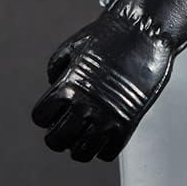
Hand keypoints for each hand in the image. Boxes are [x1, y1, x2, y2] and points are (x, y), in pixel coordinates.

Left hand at [31, 6, 174, 161]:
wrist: (145, 32)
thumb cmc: (112, 34)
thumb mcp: (74, 45)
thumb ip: (58, 66)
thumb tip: (53, 82)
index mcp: (67, 86)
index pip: (41, 117)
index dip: (44, 116)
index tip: (51, 114)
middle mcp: (84, 105)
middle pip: (56, 141)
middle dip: (56, 137)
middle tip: (63, 131)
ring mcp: (107, 117)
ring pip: (81, 153)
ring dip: (78, 147)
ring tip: (83, 138)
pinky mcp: (127, 123)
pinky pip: (108, 153)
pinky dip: (103, 149)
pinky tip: (103, 137)